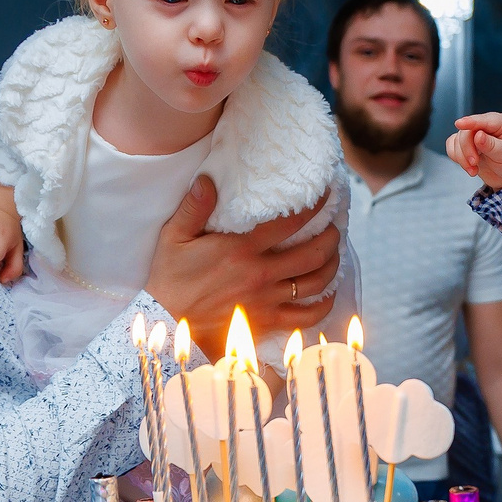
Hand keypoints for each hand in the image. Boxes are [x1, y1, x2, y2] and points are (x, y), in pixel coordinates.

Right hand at [145, 177, 340, 340]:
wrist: (166, 322)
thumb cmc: (169, 278)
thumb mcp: (173, 237)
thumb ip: (193, 207)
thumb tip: (208, 180)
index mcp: (242, 248)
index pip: (291, 222)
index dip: (315, 206)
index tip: (327, 195)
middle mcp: (261, 273)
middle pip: (314, 253)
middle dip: (332, 237)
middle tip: (335, 227)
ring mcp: (267, 300)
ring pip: (316, 283)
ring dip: (332, 267)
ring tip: (334, 254)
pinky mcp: (267, 322)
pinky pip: (306, 317)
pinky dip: (323, 306)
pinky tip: (328, 294)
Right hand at [446, 112, 501, 189]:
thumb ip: (492, 145)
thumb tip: (478, 135)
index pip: (483, 120)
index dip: (470, 122)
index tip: (459, 124)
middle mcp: (487, 126)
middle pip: (466, 131)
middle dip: (467, 149)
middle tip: (474, 163)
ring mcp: (475, 135)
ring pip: (457, 140)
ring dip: (462, 157)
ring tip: (474, 170)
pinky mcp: (467, 145)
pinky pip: (453, 147)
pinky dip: (457, 158)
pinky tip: (470, 168)